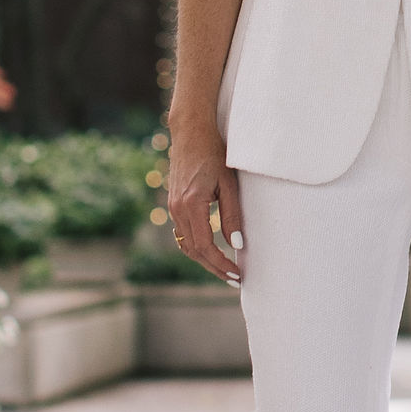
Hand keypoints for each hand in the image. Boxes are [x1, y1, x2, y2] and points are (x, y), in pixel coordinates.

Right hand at [166, 117, 246, 286]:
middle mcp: (178, 209)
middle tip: (234, 278)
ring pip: (186, 244)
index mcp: (192, 204)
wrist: (191, 133)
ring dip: (204, 260)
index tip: (236, 273)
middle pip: (194, 251)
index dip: (220, 263)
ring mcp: (173, 207)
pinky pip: (183, 233)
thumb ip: (232, 215)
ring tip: (224, 269)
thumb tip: (237, 245)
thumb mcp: (229, 184)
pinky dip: (196, 246)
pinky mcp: (174, 204)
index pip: (205, 246)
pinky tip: (211, 250)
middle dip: (214, 268)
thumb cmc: (214, 154)